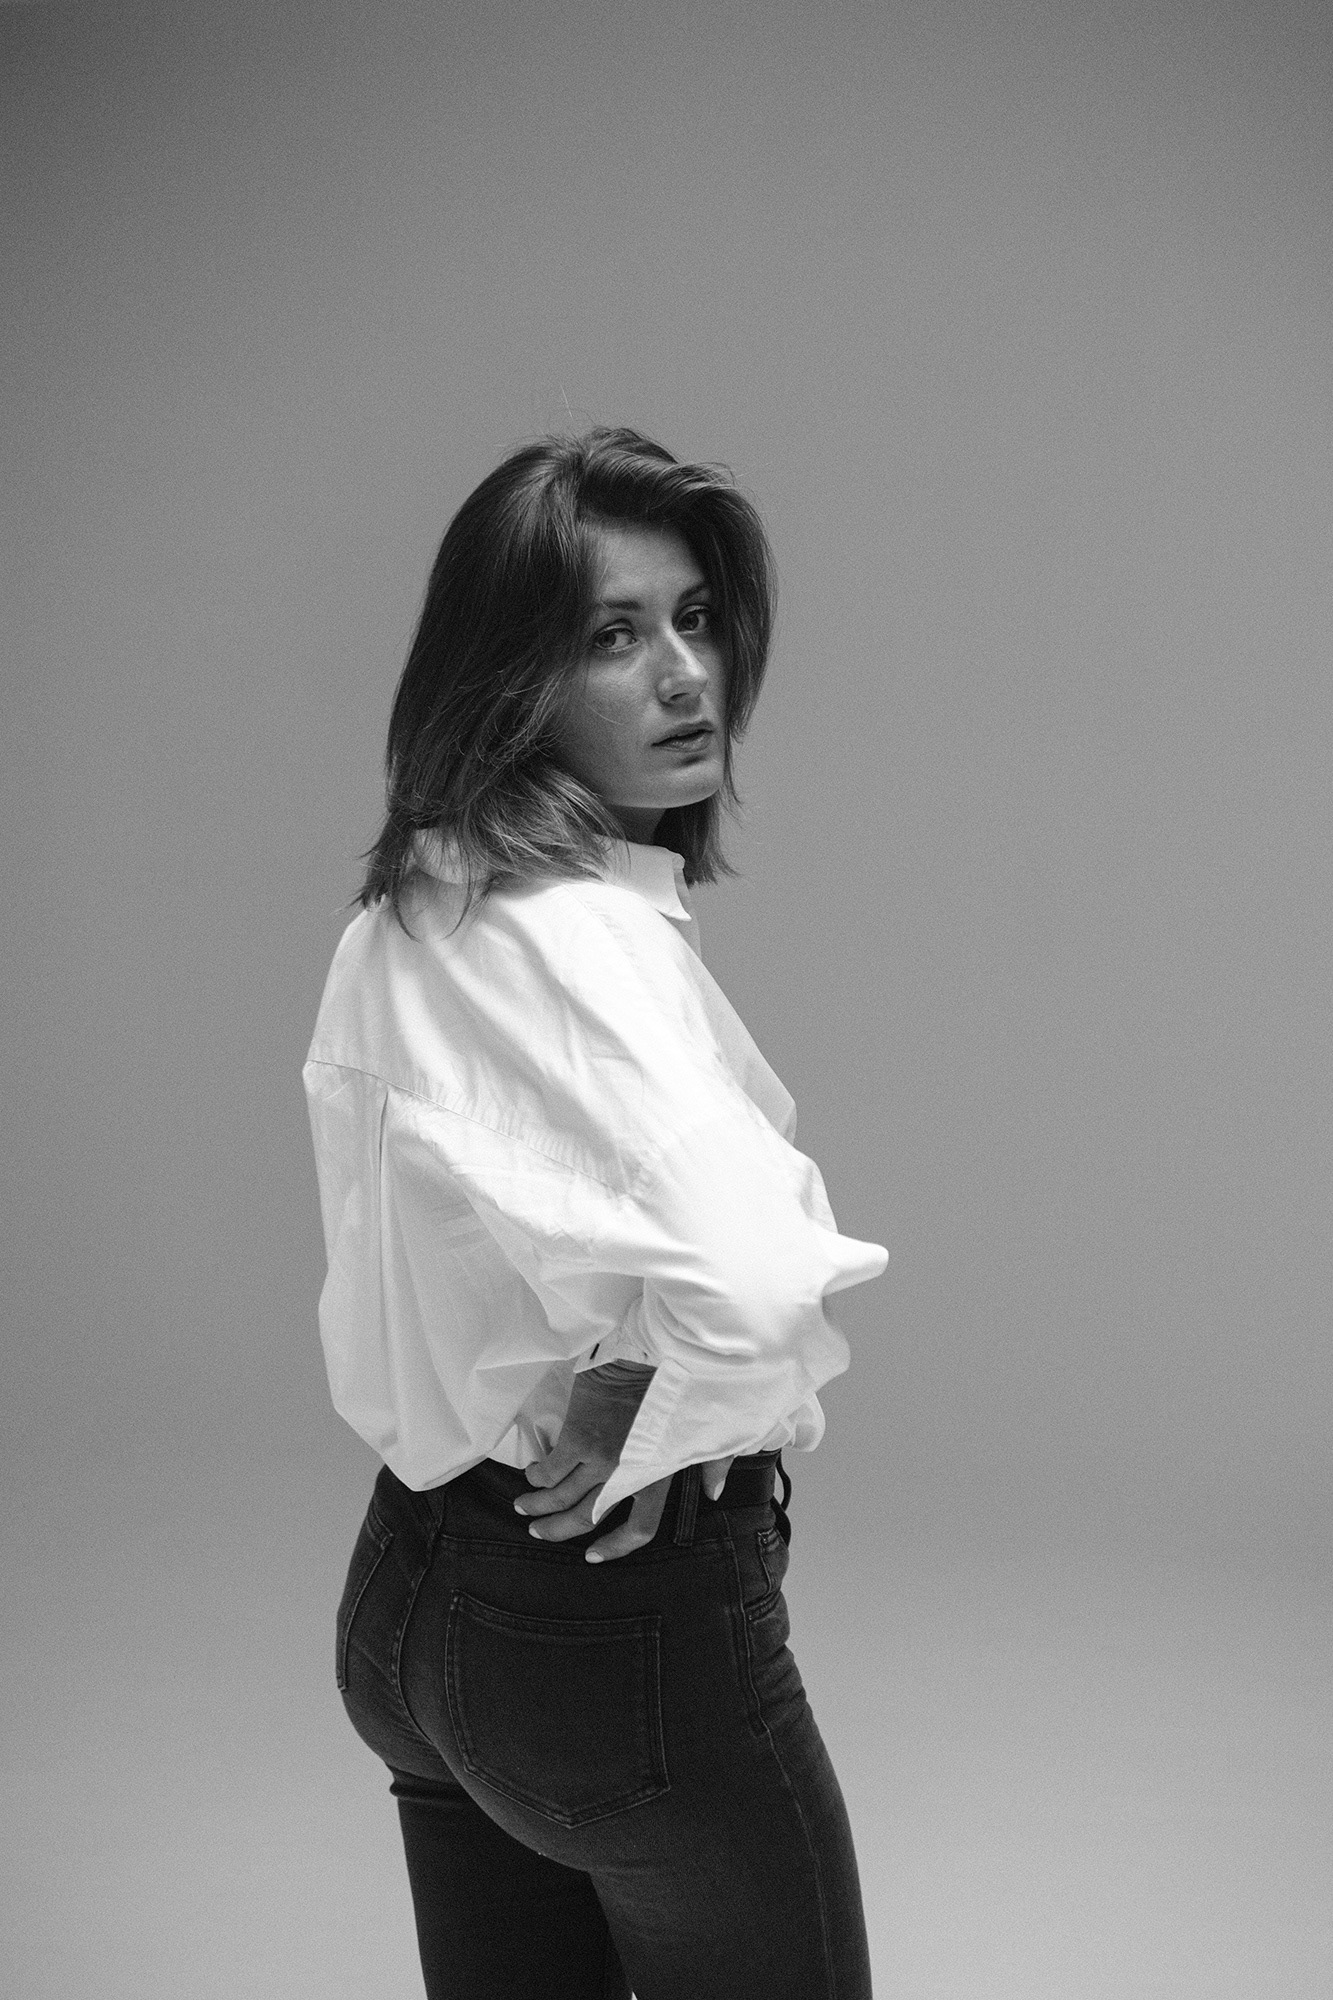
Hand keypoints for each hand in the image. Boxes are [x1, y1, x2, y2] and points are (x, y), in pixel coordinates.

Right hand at [515, 1361, 733, 1562]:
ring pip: (560, 1497)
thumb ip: (712, 1465)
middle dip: (558, 1530)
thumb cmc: (678, 1385)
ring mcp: (600, 1458)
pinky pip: (549, 1469)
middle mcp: (627, 1475)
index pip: (640, 1528)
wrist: (651, 1348)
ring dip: (537, 1505)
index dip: (615, 1548)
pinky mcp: (578, 1436)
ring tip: (523, 1505)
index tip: (593, 1555)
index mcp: (659, 1475)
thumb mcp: (703, 1429)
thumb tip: (713, 1493)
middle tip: (538, 1530)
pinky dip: (537, 1475)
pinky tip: (533, 1471)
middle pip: (587, 1518)